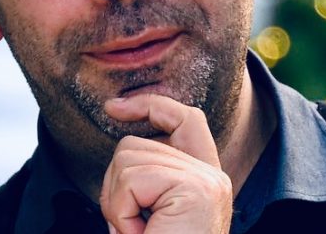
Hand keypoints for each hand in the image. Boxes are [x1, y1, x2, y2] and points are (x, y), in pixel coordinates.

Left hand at [100, 94, 231, 233]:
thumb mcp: (150, 214)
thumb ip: (148, 182)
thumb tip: (123, 153)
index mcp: (204, 182)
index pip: (185, 121)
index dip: (150, 105)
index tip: (113, 107)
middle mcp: (212, 177)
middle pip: (137, 144)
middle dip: (115, 186)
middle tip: (130, 226)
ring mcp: (206, 180)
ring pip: (128, 159)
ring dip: (117, 203)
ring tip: (137, 232)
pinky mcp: (196, 188)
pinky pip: (133, 179)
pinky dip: (121, 212)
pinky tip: (139, 232)